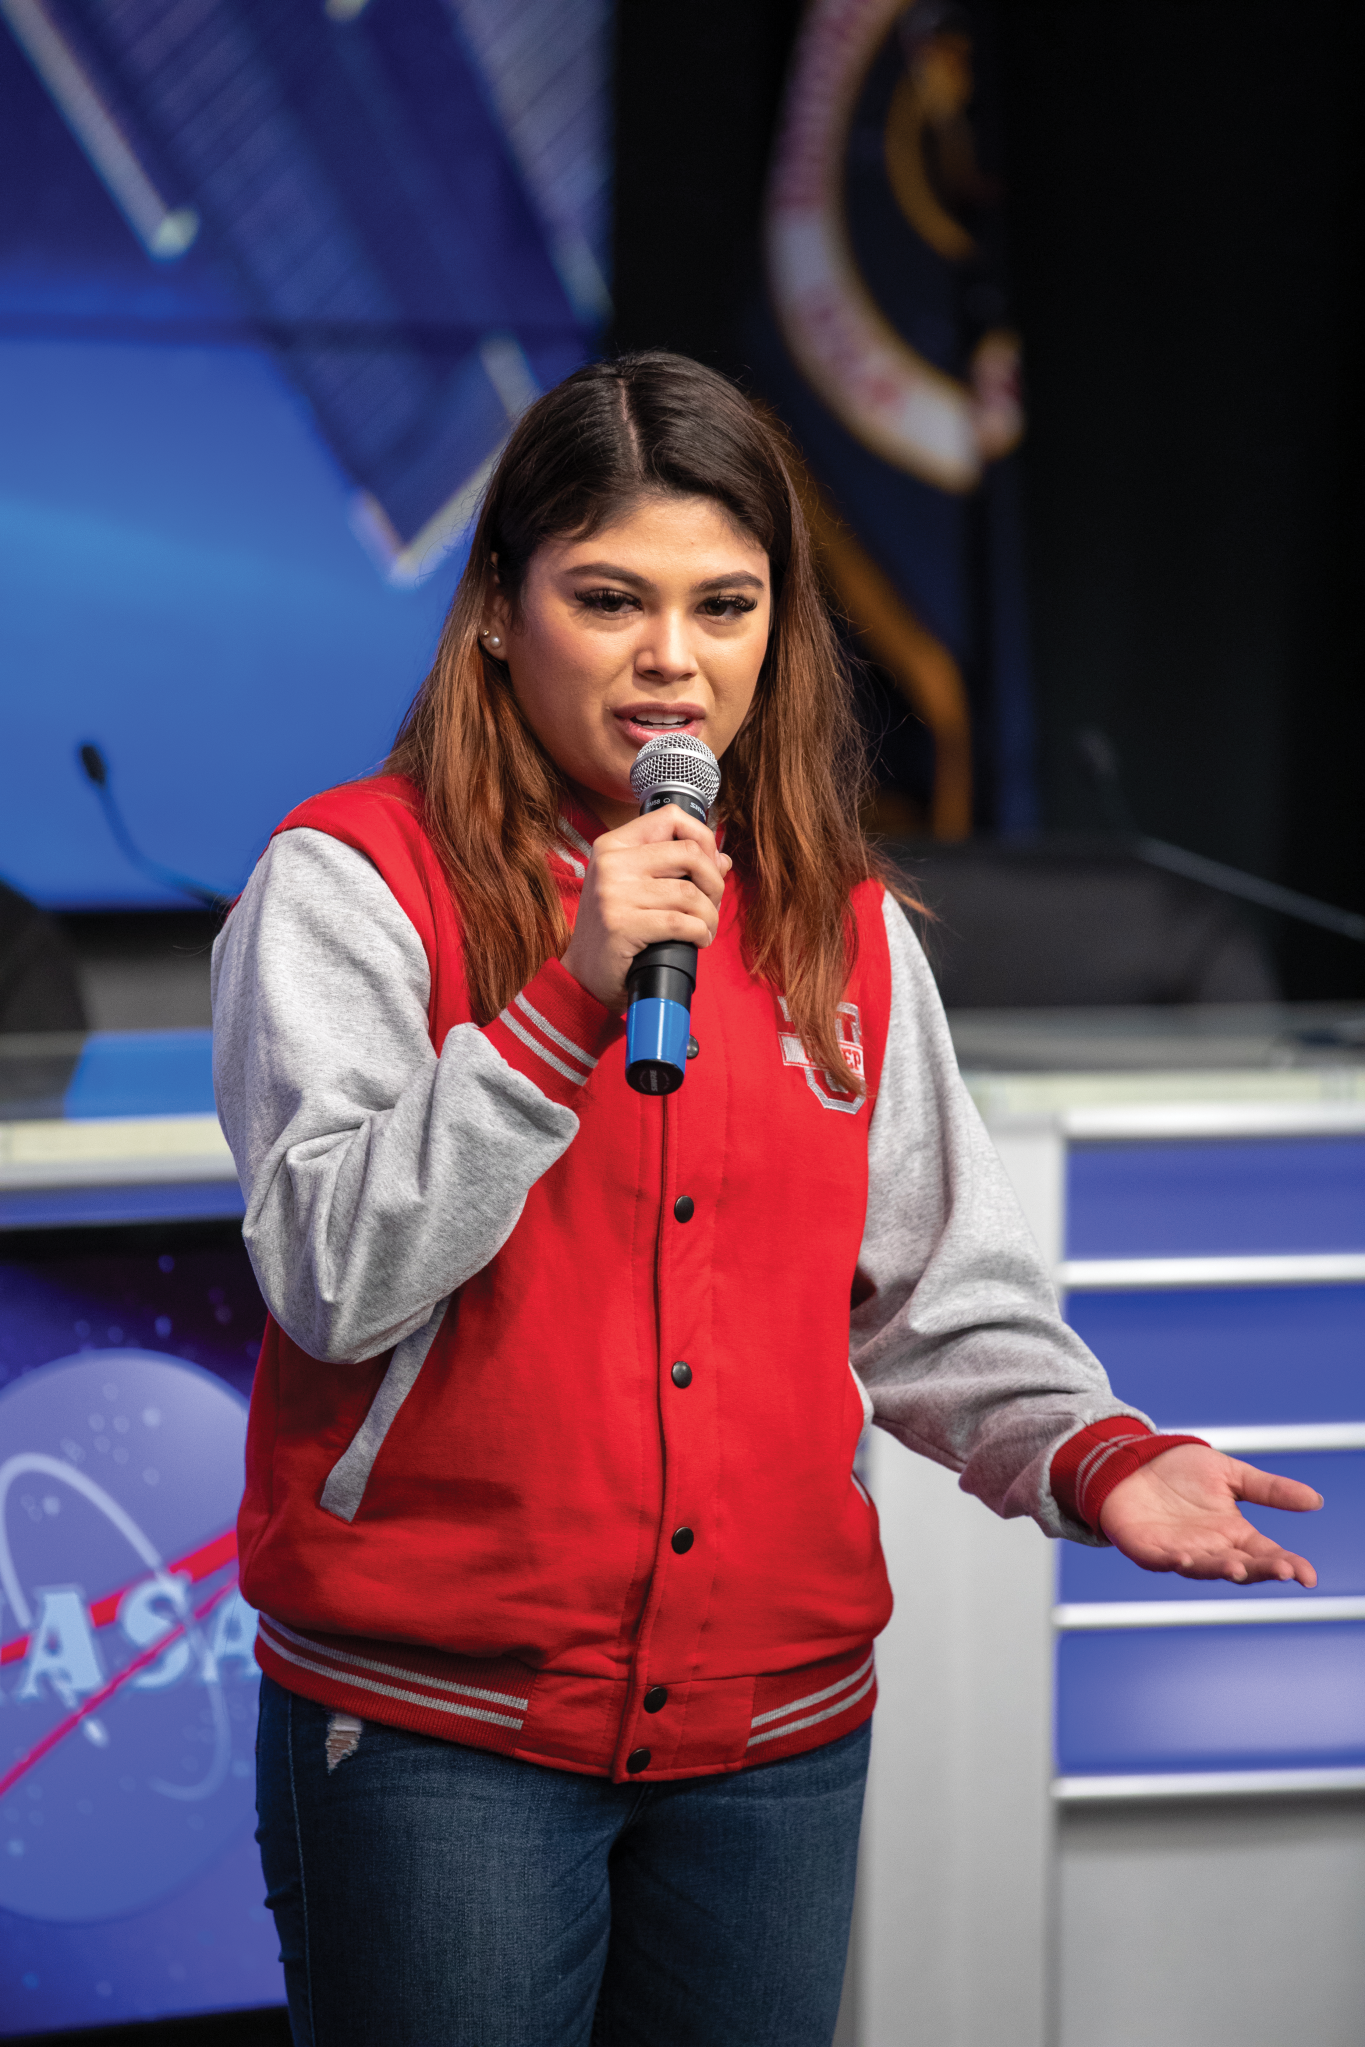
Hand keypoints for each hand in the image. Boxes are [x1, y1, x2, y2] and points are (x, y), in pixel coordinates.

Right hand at [562, 806, 731, 1011]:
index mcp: (613, 845)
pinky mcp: (622, 925)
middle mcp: (611, 863)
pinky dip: (700, 933)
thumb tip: (722, 859)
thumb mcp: (636, 887)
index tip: (709, 865)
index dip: (702, 838)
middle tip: (712, 904)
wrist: (584, 973)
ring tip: (706, 929)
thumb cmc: (616, 929)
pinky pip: (681, 922)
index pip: (670, 817)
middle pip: (689, 853)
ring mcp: (614, 894)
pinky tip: (698, 940)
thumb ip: (674, 867)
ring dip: (710, 915)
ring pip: (690, 893)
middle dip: (714, 882)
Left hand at [1098, 1444, 1320, 1587]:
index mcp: (1233, 1533)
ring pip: (1205, 1568)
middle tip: (1282, 1570)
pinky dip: (1176, 1561)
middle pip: (1242, 1566)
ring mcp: (1180, 1552)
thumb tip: (1316, 1500)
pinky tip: (1186, 1559)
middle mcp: (1210, 1548)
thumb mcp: (1231, 1474)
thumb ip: (1269, 1489)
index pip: (1266, 1554)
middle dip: (1261, 1570)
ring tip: (1238, 1567)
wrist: (1131, 1460)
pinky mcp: (1148, 1550)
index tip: (1308, 1575)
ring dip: (1221, 1569)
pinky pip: (1163, 1560)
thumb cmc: (1179, 1470)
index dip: (1287, 1565)